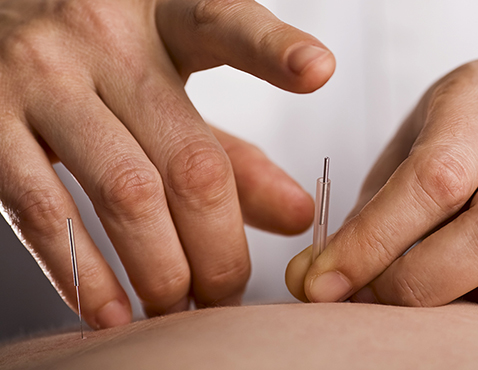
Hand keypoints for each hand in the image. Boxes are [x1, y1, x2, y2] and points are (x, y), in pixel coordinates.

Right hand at [0, 0, 333, 327]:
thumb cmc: (99, 69)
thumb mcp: (171, 93)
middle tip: (229, 294)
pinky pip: (44, 211)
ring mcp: (40, 78)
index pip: (223, 23)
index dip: (273, 49)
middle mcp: (102, 37)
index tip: (318, 72)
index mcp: (162, 15)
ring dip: (163, 268)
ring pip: (127, 192)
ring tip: (181, 309)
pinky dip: (86, 275)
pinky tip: (115, 312)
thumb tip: (299, 216)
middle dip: (220, 247)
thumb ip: (233, 154)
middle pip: (190, 158)